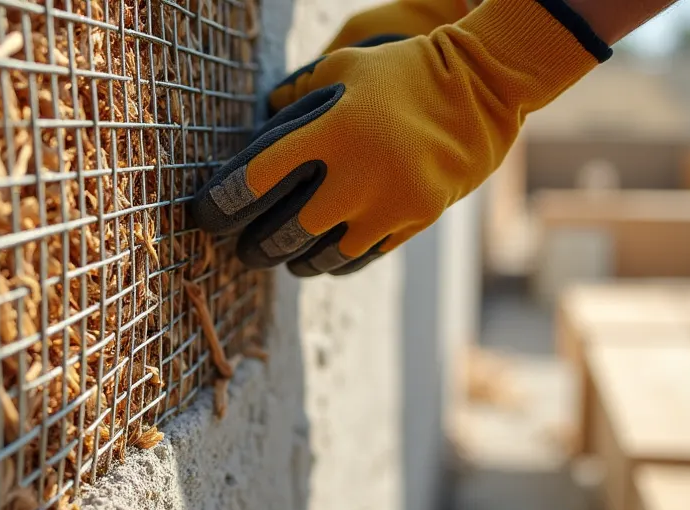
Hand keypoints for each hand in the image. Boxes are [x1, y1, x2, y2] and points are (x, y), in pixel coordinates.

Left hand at [189, 0, 610, 276]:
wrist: (485, 86)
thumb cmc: (402, 72)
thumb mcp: (343, 69)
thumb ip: (295, 97)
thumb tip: (259, 119)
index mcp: (331, 132)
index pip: (256, 179)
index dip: (221, 204)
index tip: (204, 215)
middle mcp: (357, 174)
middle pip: (282, 232)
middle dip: (252, 246)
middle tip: (238, 247)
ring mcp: (388, 203)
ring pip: (321, 256)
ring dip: (293, 260)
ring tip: (282, 257)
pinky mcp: (415, 221)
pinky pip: (361, 257)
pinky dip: (334, 261)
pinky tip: (321, 258)